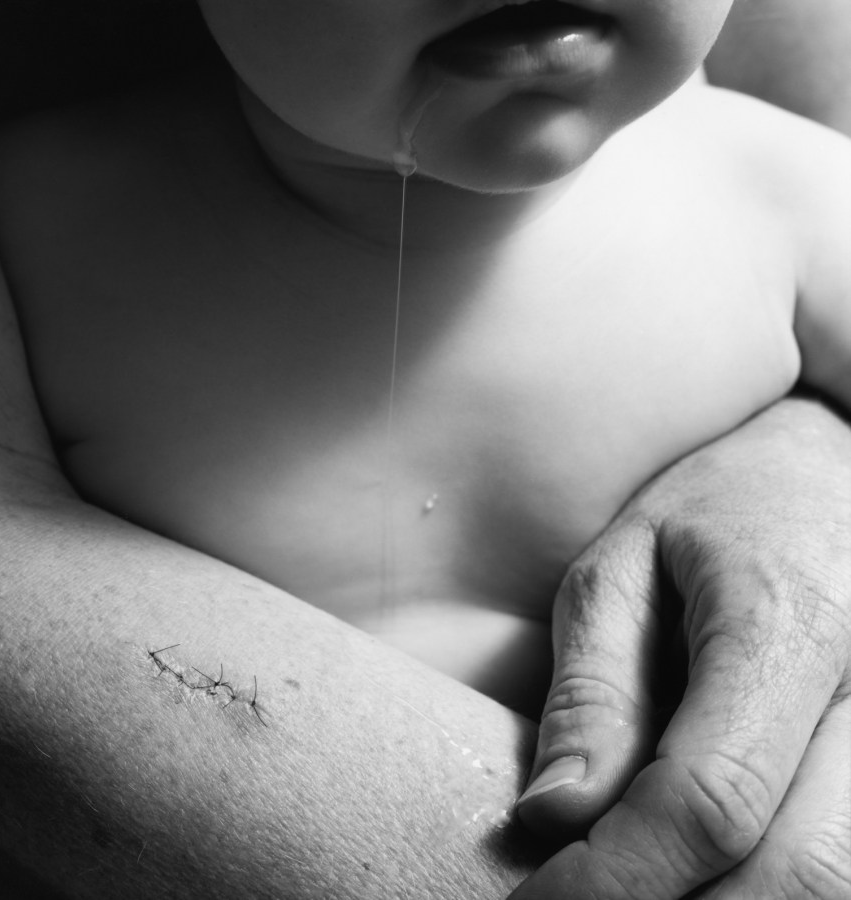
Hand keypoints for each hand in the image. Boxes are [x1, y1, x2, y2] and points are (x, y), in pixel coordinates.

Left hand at [511, 396, 850, 899]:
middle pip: (796, 873)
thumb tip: (553, 818)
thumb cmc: (714, 511)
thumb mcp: (621, 571)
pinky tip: (694, 878)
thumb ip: (593, 693)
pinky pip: (850, 860)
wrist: (827, 469)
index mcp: (786, 629)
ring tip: (630, 890)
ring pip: (838, 884)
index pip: (708, 801)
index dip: (617, 878)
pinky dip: (770, 890)